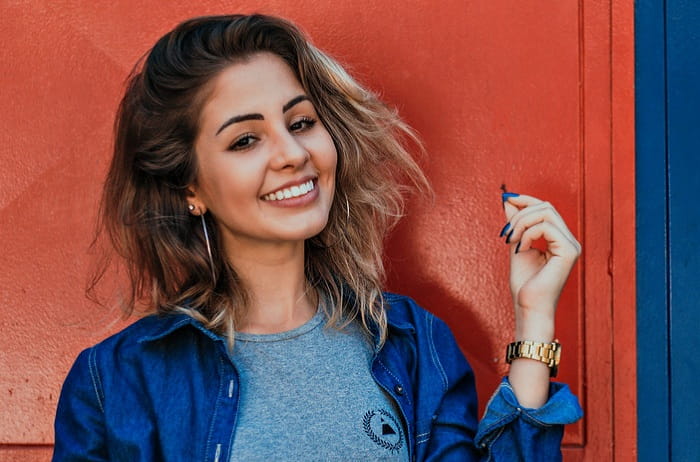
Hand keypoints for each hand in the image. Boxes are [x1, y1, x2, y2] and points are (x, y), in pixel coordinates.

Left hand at [501, 193, 580, 338]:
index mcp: (559, 239)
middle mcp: (569, 240)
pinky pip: (546, 226)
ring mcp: (571, 245)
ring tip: (511, 240)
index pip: (545, 208)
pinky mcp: (569, 251)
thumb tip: (508, 200)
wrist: (528, 307)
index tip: (505, 199)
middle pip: (546, 206)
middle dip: (520, 213)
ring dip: (521, 222)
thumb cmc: (524, 284)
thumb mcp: (516, 245)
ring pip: (546, 212)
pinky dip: (528, 233)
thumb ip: (516, 224)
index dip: (525, 199)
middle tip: (506, 231)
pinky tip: (521, 248)